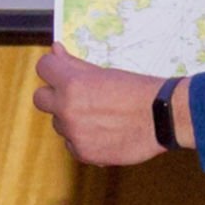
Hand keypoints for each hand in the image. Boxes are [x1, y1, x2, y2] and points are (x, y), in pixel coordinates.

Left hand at [33, 43, 174, 164]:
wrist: (163, 117)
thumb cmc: (138, 90)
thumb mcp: (105, 72)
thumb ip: (75, 65)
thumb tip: (55, 50)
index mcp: (72, 83)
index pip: (43, 67)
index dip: (53, 68)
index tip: (62, 71)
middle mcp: (67, 109)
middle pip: (41, 98)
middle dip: (55, 95)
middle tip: (77, 95)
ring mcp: (74, 133)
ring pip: (59, 122)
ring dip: (71, 119)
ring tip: (100, 116)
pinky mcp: (83, 153)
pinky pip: (72, 143)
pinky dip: (83, 139)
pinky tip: (104, 132)